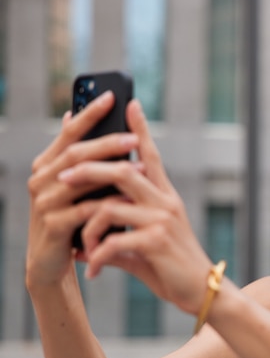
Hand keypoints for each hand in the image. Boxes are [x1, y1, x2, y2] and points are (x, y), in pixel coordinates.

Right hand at [27, 91, 137, 286]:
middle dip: (106, 143)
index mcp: (47, 165)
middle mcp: (42, 180)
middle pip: (76, 153)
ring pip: (81, 180)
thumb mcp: (71, 185)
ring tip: (140, 166)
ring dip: (112, 172)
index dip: (89, 114)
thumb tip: (74, 114)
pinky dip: (109, 203)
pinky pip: (86, 210)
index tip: (112, 96)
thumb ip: (73, 154)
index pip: (69, 133)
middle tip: (133, 136)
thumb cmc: (69, 218)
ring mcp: (45, 203)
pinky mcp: (55, 226)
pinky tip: (130, 198)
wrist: (52, 261)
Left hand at [57, 99, 210, 314]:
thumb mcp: (146, 246)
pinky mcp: (156, 242)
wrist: (203, 292)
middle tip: (64, 176)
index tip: (130, 104)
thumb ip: (119, 238)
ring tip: (80, 246)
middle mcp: (165, 203)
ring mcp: (162, 221)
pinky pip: (113, 241)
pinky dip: (97, 256)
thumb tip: (84, 244)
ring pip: (110, 207)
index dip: (141, 129)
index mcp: (166, 198)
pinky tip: (93, 270)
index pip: (152, 156)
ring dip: (86, 227)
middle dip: (89, 169)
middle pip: (123, 170)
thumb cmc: (174, 267)